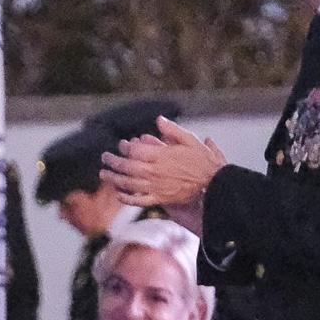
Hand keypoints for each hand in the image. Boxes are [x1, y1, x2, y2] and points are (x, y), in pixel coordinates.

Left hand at [99, 116, 225, 231]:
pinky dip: (127, 198)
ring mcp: (156, 186)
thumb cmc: (204, 161)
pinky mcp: (159, 198)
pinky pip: (139, 200)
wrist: (215, 183)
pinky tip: (119, 194)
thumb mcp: (190, 140)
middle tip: (105, 157)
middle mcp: (155, 171)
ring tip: (104, 174)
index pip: (135, 150)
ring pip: (128, 183)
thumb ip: (172, 130)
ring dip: (114, 179)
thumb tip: (159, 119)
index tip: (122, 144)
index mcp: (161, 156)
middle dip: (113, 161)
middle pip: (127, 166)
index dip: (126, 147)